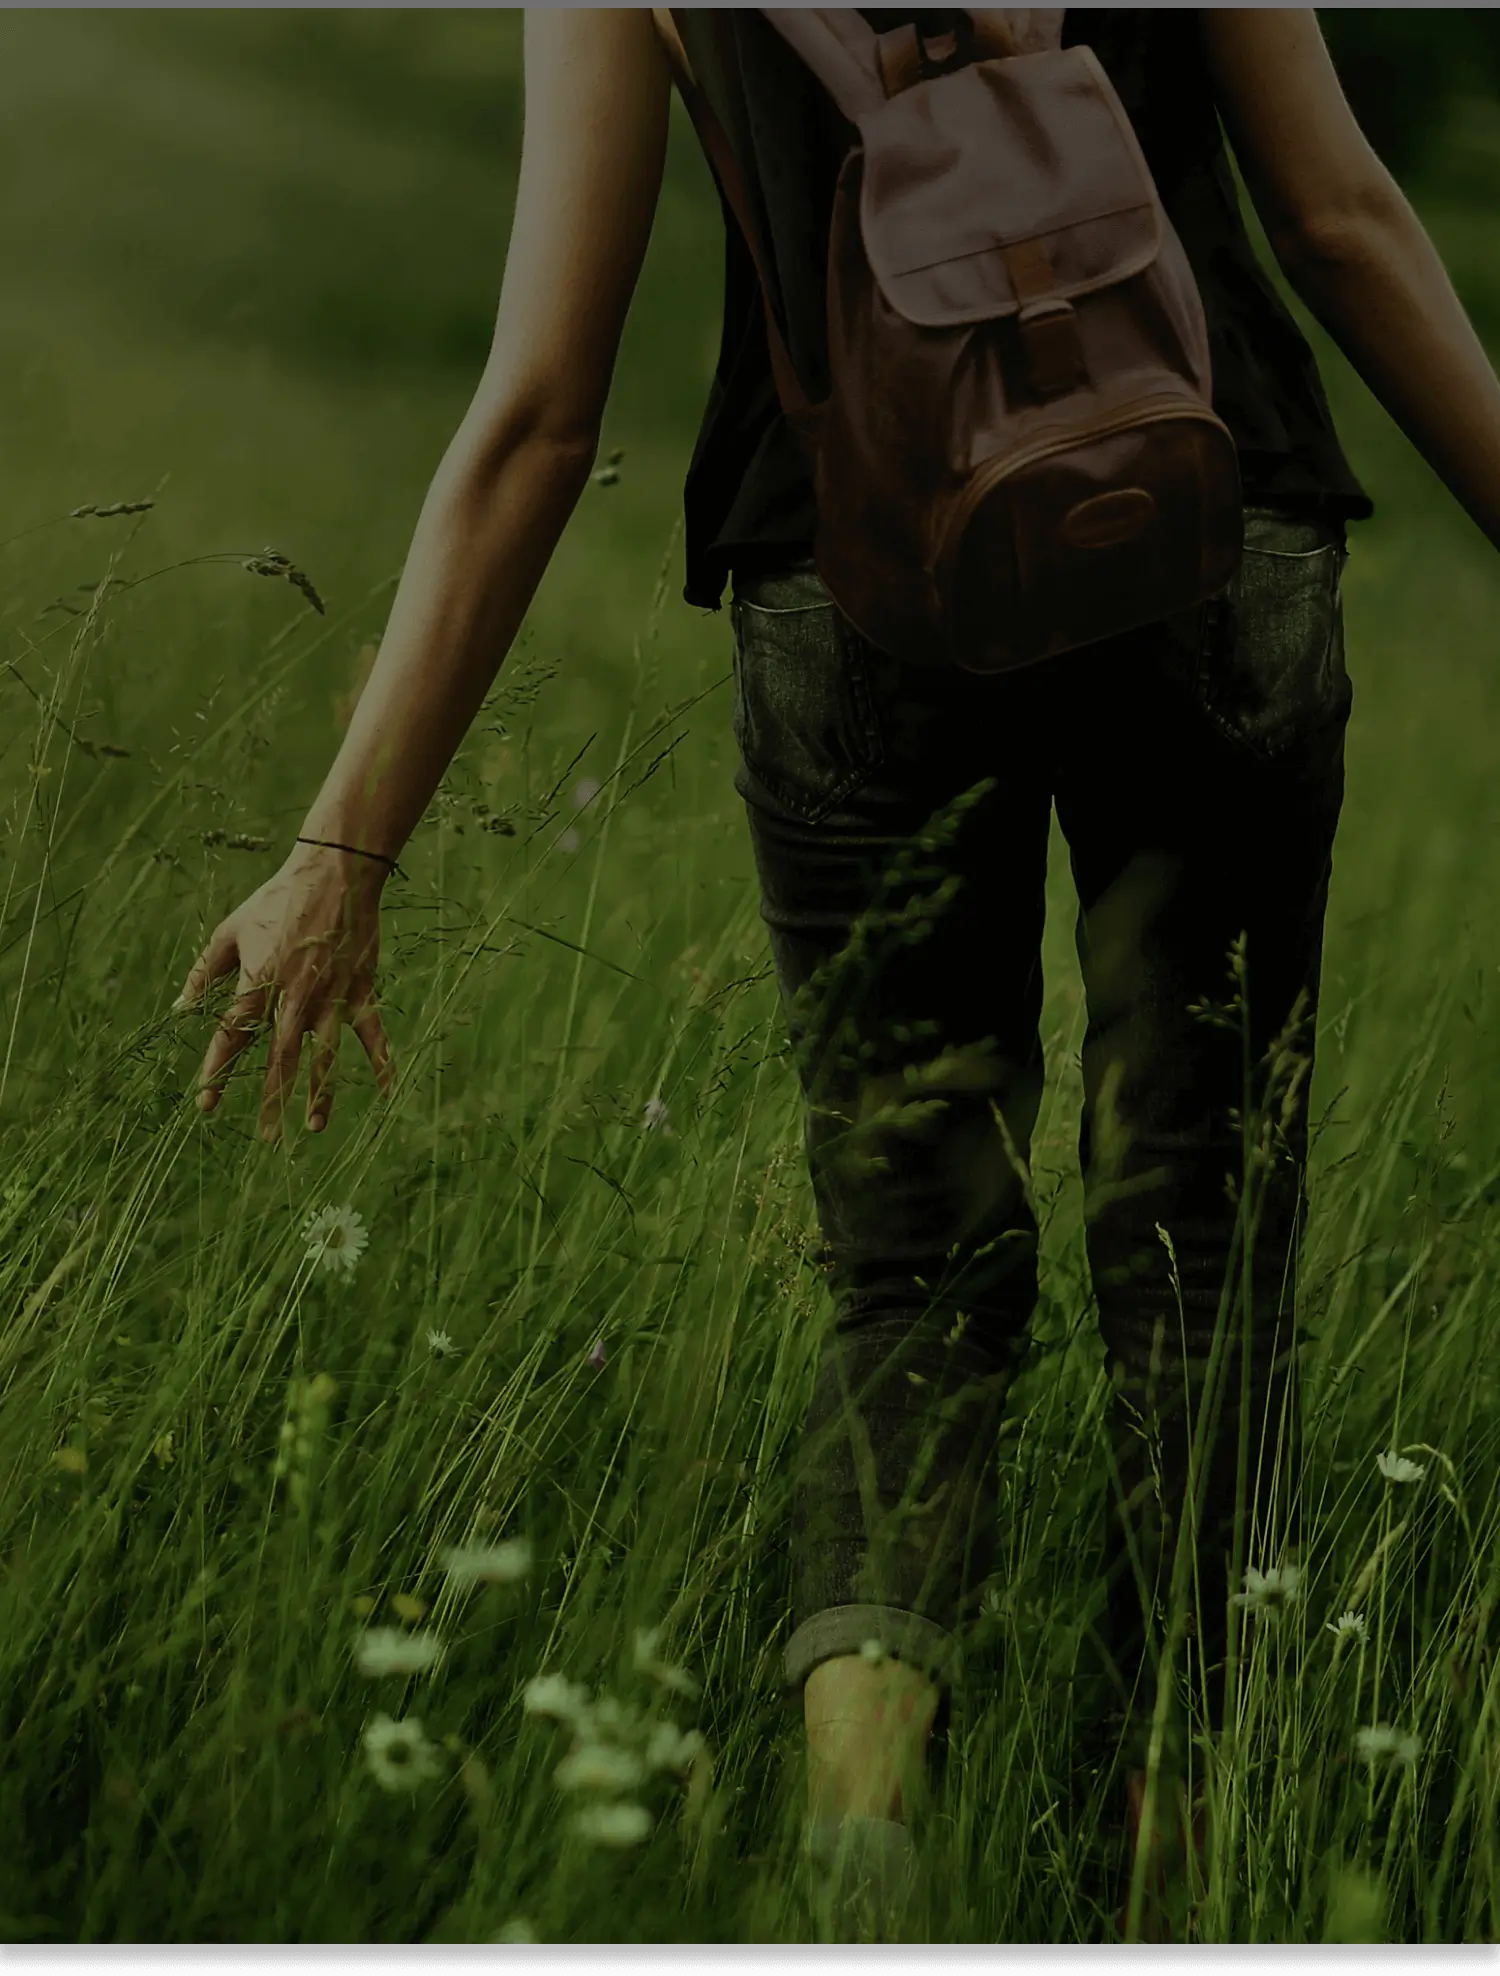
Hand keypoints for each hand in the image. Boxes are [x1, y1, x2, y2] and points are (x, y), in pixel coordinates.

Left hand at [173, 843, 396, 1141]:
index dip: (217, 1071)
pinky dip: (381, 1062)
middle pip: (280, 1057)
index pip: (233, 1036)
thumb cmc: (277, 900)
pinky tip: (386, 1093)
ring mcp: (332, 995)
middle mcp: (295, 995)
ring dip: (320, 1093)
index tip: (204, 1103)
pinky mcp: (360, 990)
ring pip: (325, 1054)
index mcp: (259, 980)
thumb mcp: (230, 930)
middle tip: (265, 1137)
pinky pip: (371, 1033)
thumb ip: (204, 973)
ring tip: (313, 1127)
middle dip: (270, 1098)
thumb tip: (179, 1009)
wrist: (335, 872)